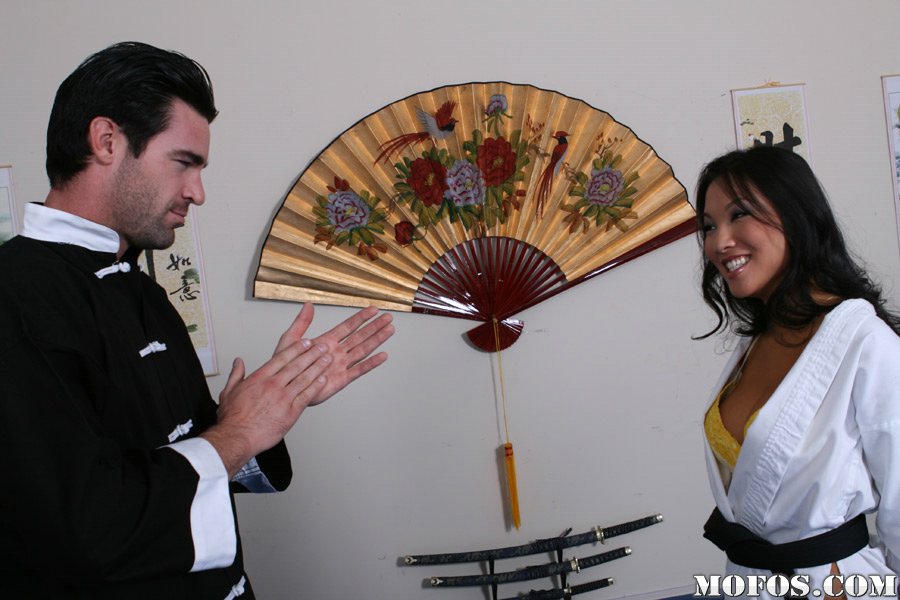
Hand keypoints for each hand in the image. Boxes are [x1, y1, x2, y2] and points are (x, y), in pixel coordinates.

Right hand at [203, 339, 331, 477]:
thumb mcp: (229, 391)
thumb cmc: (233, 418)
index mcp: (260, 378)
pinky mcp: (290, 412)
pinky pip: (306, 396)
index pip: (282, 358)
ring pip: (304, 378)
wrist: (237, 436)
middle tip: (322, 347)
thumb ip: (236, 374)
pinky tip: (323, 380)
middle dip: (312, 354)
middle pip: (296, 365)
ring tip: (327, 359)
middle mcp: (273, 385)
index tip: (306, 342)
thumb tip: (238, 362)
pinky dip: (316, 386)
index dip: (296, 348)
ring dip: (318, 367)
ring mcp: (283, 398)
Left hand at [273, 304, 393, 405]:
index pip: (348, 326)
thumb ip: (301, 323)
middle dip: (374, 327)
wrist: (284, 388)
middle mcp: (337, 352)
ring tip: (389, 330)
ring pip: (363, 350)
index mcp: (327, 341)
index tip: (373, 310)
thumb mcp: (290, 340)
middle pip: (360, 336)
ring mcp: (341, 365)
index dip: (361, 318)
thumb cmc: (286, 366)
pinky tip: (382, 356)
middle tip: (388, 317)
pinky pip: (359, 370)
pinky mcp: (341, 380)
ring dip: (377, 340)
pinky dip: (371, 363)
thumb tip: (309, 305)